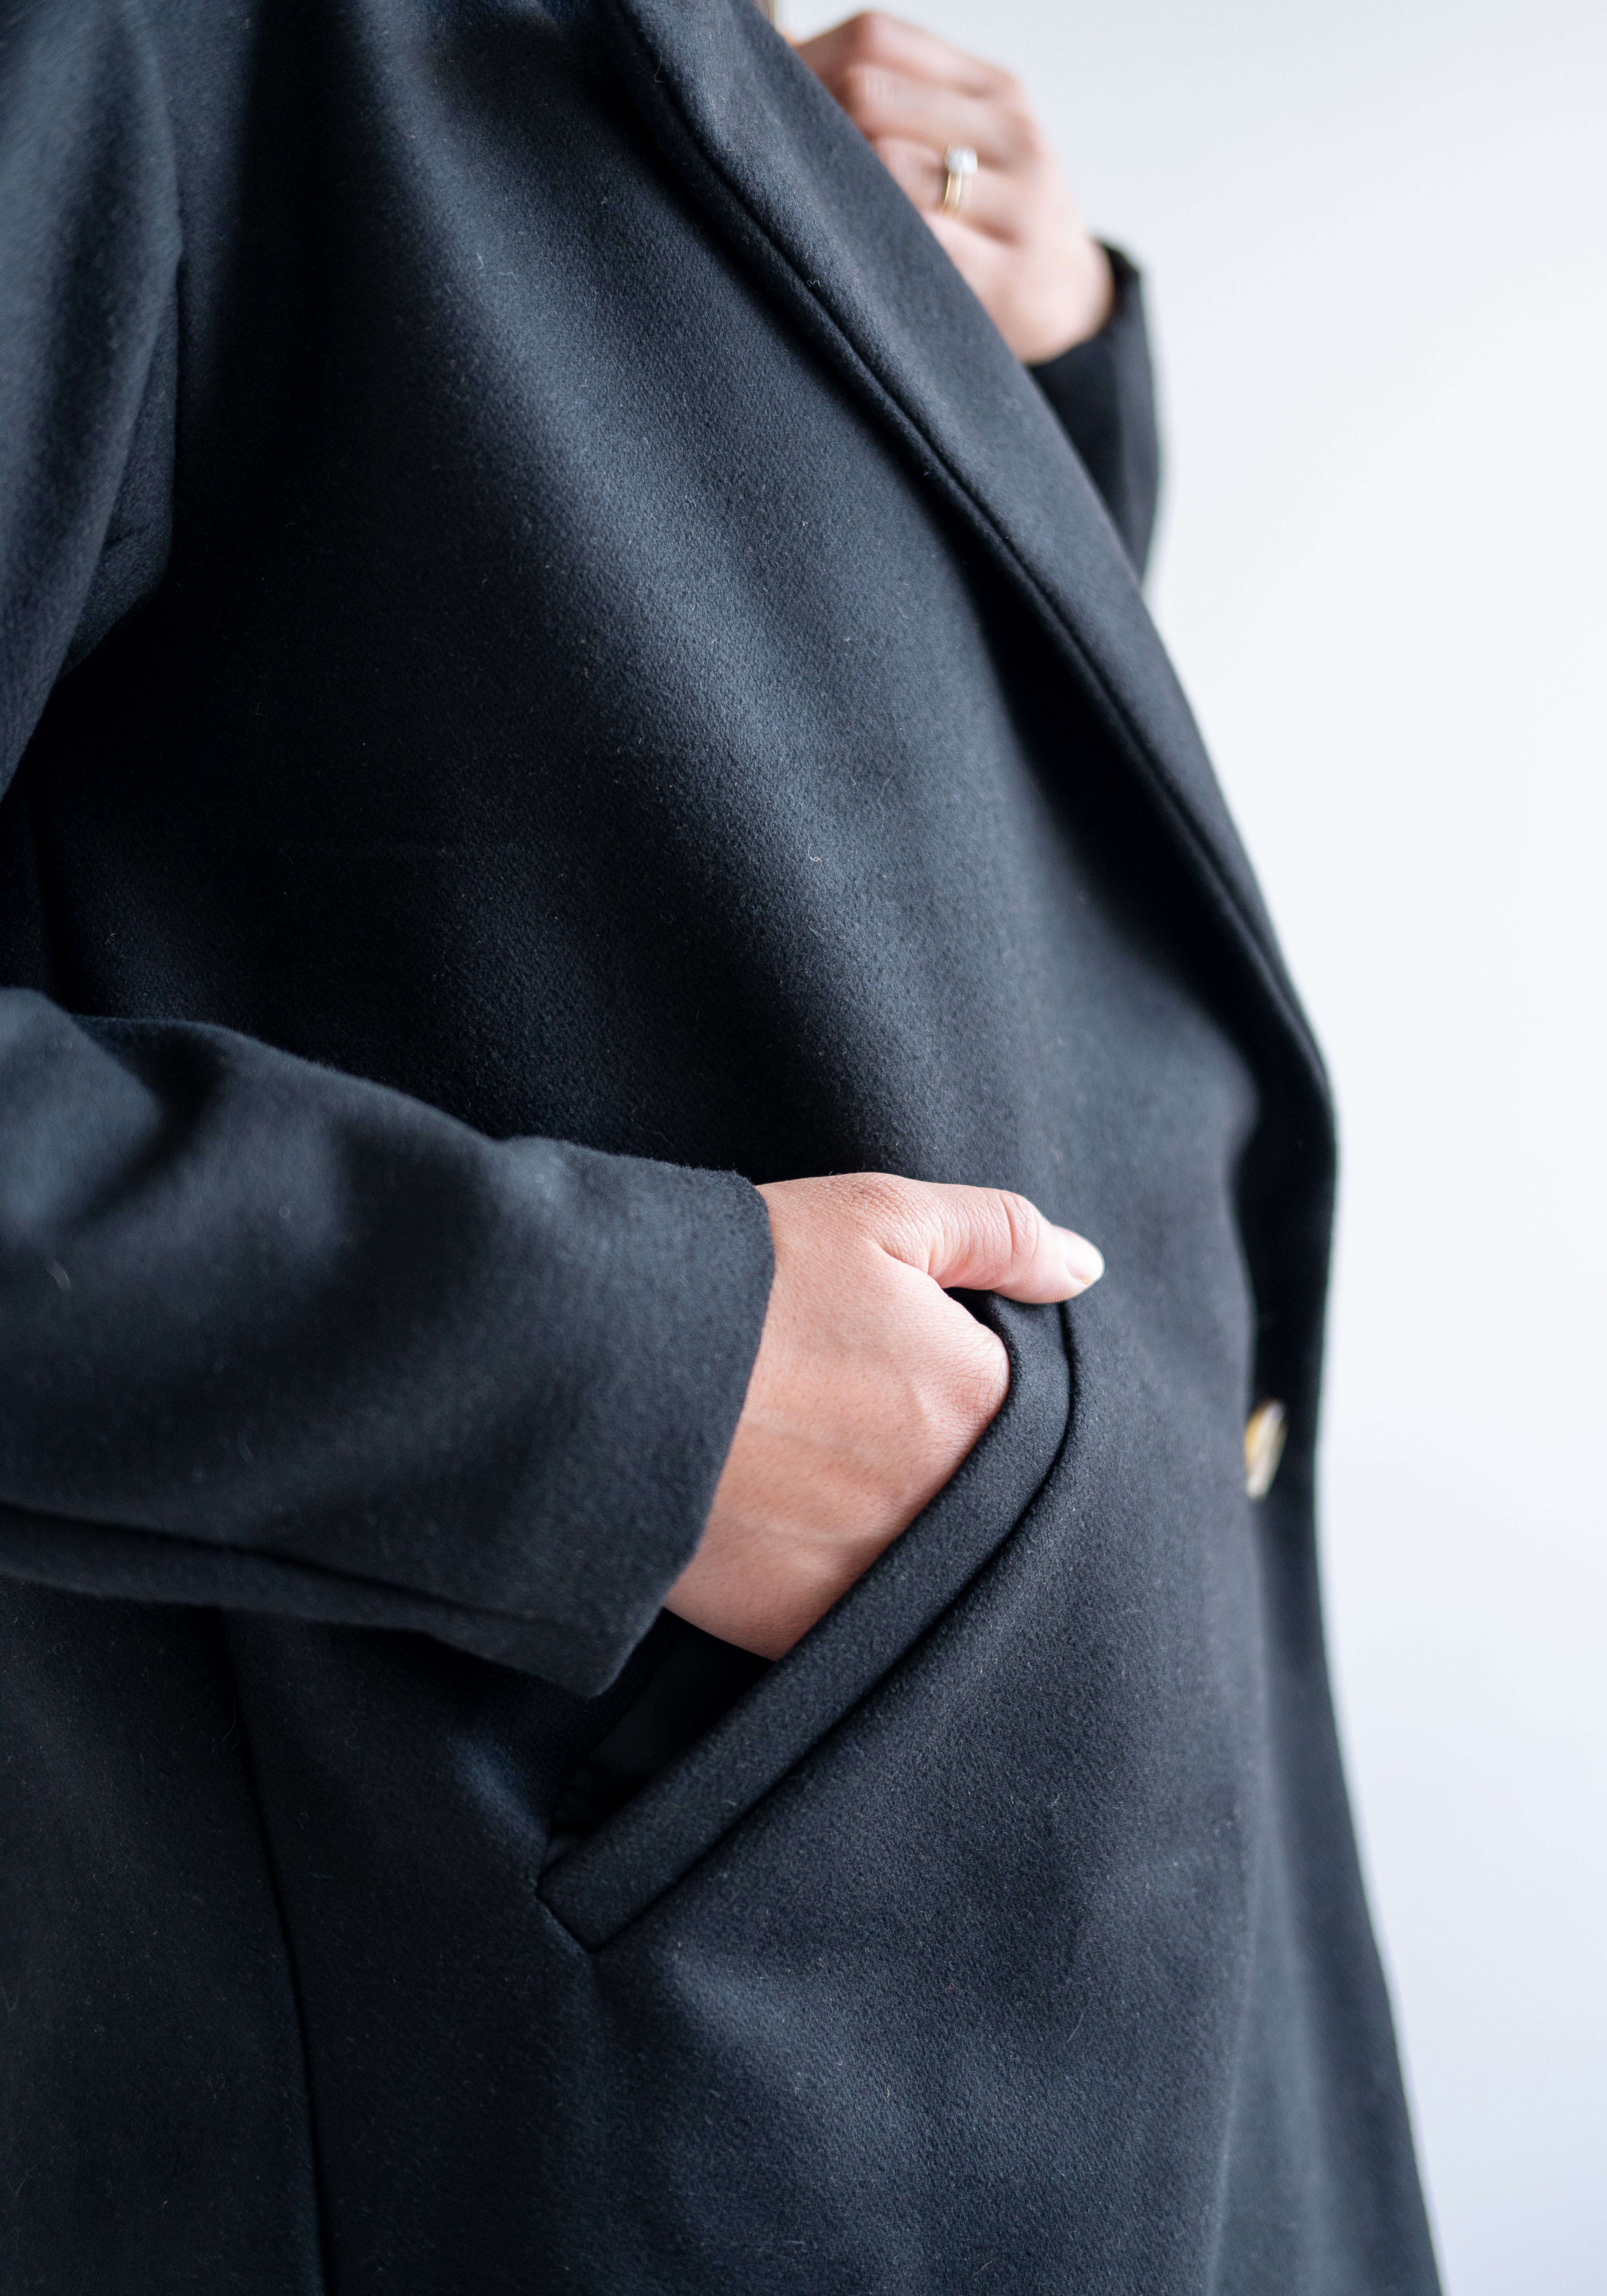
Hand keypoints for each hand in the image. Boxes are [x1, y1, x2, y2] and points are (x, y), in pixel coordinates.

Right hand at [667, 1173, 1102, 1657]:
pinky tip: (791, 1534)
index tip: (925, 1371)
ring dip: (898, 1534)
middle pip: (990, 1501)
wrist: (595, 1365)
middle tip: (867, 1426)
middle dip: (945, 1468)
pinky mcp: (800, 1633)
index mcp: (978, 1402)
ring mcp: (875, 1581)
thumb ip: (998, 1235)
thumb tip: (1085, 1268)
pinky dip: (837, 1588)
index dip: (983, 1388)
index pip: (1038, 1414)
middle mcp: (945, 1508)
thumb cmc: (742, 1279)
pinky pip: (854, 1626)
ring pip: (928, 1571)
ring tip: (827, 1478)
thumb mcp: (878, 1214)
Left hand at [793, 11, 1113, 363]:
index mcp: (994, 88)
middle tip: (776, 162)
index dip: (806, 63)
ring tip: (805, 208)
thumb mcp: (970, 139)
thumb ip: (902, 100)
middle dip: (809, 123)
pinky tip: (843, 252)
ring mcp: (1015, 205)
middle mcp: (1011, 133)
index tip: (766, 102)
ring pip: (885, 164)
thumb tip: (780, 68)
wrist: (1070, 304)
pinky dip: (864, 242)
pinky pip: (913, 242)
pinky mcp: (1006, 277)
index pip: (878, 39)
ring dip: (828, 185)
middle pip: (869, 94)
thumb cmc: (993, 218)